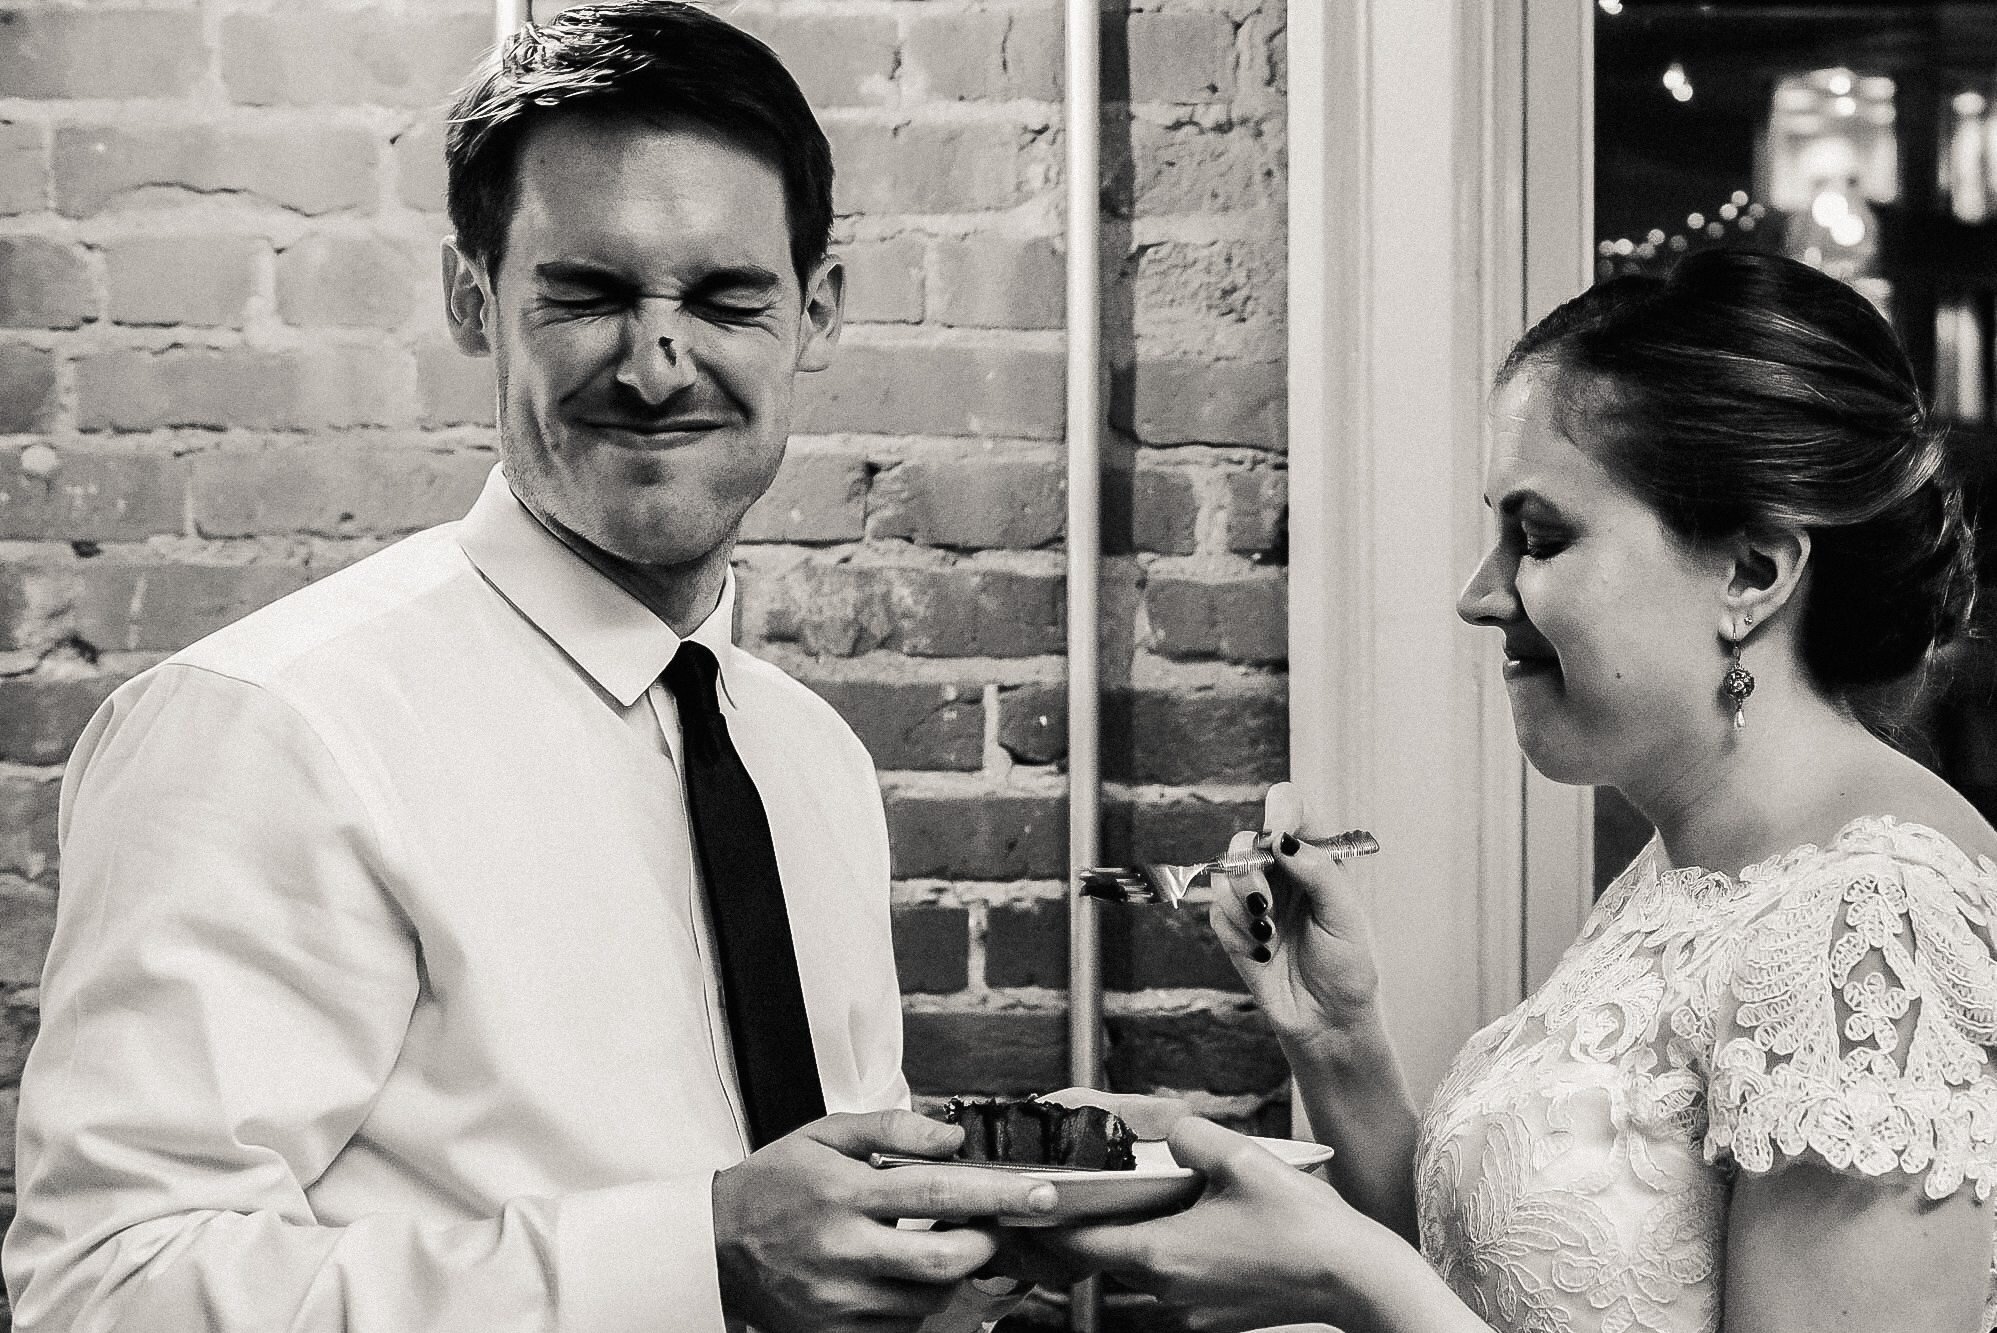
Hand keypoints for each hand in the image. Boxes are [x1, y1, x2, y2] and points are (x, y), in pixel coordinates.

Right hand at [711, 1109, 1058, 1332]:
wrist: (714, 1245)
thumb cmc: (775, 1183)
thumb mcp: (826, 1135)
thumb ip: (893, 1129)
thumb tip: (953, 1137)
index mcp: (843, 1192)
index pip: (937, 1191)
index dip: (997, 1193)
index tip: (1041, 1193)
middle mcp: (842, 1250)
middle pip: (944, 1260)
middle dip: (983, 1242)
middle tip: (986, 1225)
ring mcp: (838, 1300)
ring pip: (927, 1298)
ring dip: (946, 1272)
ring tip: (926, 1245)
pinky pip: (900, 1327)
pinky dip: (913, 1303)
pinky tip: (896, 1276)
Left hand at [1028, 1118, 1410, 1332]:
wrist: (1356, 1280)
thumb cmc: (1304, 1226)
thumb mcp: (1243, 1158)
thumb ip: (1190, 1136)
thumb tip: (1168, 1132)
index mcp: (1161, 1253)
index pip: (1077, 1243)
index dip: (1046, 1222)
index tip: (1027, 1202)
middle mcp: (1166, 1290)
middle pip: (1101, 1260)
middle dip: (1081, 1231)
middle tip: (1062, 1201)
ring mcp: (1189, 1310)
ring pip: (1137, 1273)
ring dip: (1126, 1244)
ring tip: (1126, 1209)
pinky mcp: (1213, 1317)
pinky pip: (1171, 1285)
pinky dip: (1164, 1259)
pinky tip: (1187, 1229)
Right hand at [1210, 781, 1384, 1048]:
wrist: (1327, 1020)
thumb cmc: (1347, 966)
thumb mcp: (1345, 916)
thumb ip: (1318, 871)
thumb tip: (1283, 839)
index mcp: (1314, 859)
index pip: (1291, 810)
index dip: (1280, 811)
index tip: (1276, 837)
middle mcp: (1281, 872)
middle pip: (1245, 839)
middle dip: (1249, 868)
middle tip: (1264, 903)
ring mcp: (1254, 898)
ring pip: (1223, 873)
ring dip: (1240, 903)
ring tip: (1267, 935)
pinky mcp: (1233, 927)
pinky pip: (1216, 911)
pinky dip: (1236, 931)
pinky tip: (1261, 952)